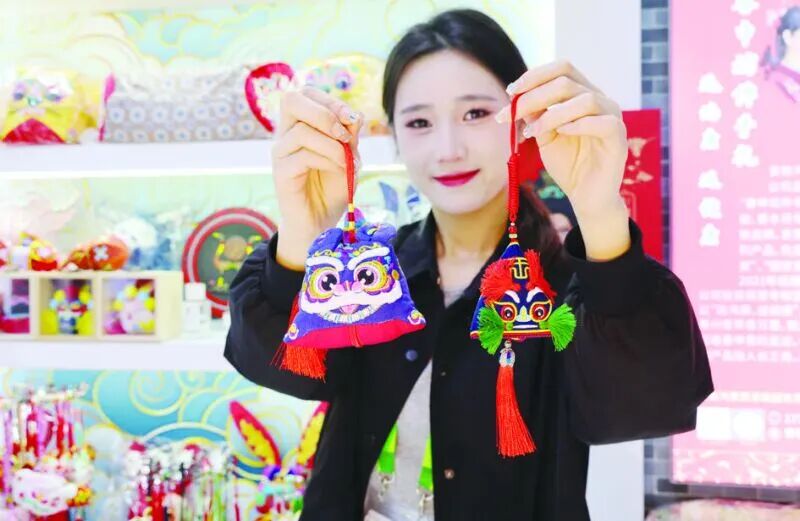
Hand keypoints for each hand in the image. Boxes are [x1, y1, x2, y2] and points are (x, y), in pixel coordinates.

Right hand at [272, 87, 361, 269]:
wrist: (320, 223)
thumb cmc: (333, 188)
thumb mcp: (349, 157)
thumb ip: (350, 137)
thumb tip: (354, 116)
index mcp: (299, 125)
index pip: (305, 93)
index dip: (330, 100)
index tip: (352, 118)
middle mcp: (285, 135)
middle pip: (291, 99)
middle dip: (324, 112)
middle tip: (344, 134)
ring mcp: (280, 153)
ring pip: (302, 131)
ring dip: (332, 145)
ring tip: (346, 162)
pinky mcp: (281, 173)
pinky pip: (304, 156)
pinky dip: (327, 160)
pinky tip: (338, 171)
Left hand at [497, 60, 630, 259]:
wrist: (586, 196)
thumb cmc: (568, 165)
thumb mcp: (545, 137)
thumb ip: (536, 116)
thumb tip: (518, 99)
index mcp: (582, 95)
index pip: (562, 69)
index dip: (535, 76)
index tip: (511, 92)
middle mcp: (600, 100)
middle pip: (567, 81)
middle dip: (534, 96)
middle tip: (512, 113)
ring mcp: (612, 117)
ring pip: (585, 99)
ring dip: (553, 113)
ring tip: (533, 132)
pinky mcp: (619, 138)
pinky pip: (603, 122)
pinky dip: (578, 125)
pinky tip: (561, 133)